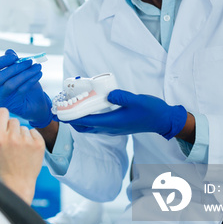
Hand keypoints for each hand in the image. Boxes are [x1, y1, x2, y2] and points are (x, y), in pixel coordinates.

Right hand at [0, 49, 52, 127]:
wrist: (35, 103)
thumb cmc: (25, 85)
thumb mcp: (19, 71)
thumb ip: (13, 62)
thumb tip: (9, 52)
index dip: (1, 60)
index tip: (15, 56)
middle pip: (0, 77)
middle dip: (16, 67)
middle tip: (30, 61)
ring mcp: (2, 99)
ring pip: (11, 84)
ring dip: (26, 73)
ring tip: (37, 67)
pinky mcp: (12, 105)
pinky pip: (21, 90)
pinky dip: (31, 80)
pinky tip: (39, 74)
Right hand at [0, 106, 44, 204]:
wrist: (18, 182)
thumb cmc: (1, 163)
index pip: (2, 112)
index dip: (2, 117)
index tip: (2, 125)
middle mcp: (13, 138)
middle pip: (13, 120)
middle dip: (11, 129)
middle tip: (10, 145)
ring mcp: (27, 141)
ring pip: (23, 127)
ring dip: (21, 135)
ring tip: (19, 150)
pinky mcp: (39, 144)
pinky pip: (34, 131)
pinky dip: (31, 139)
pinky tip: (27, 150)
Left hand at [66, 89, 186, 139]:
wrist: (162, 121)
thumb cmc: (151, 110)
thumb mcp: (137, 100)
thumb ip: (122, 97)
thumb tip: (108, 94)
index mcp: (112, 122)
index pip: (86, 121)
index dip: (71, 118)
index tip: (60, 113)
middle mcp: (110, 128)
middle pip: (84, 127)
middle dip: (71, 120)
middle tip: (62, 110)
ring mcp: (113, 129)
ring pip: (90, 128)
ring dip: (79, 121)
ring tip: (72, 108)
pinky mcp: (116, 126)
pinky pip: (97, 125)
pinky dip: (88, 119)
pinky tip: (88, 108)